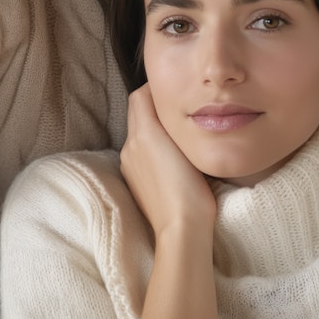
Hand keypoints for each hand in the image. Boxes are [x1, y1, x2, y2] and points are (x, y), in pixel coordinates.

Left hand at [121, 83, 216, 239]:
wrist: (181, 228)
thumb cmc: (189, 187)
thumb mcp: (185, 144)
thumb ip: (170, 118)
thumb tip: (166, 100)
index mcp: (140, 134)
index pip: (140, 96)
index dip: (157, 89)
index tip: (178, 89)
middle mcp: (129, 147)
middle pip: (138, 114)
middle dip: (156, 107)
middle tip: (182, 107)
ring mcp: (131, 167)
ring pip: (140, 134)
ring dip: (155, 128)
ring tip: (180, 130)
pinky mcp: (136, 182)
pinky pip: (142, 153)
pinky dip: (153, 147)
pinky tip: (173, 156)